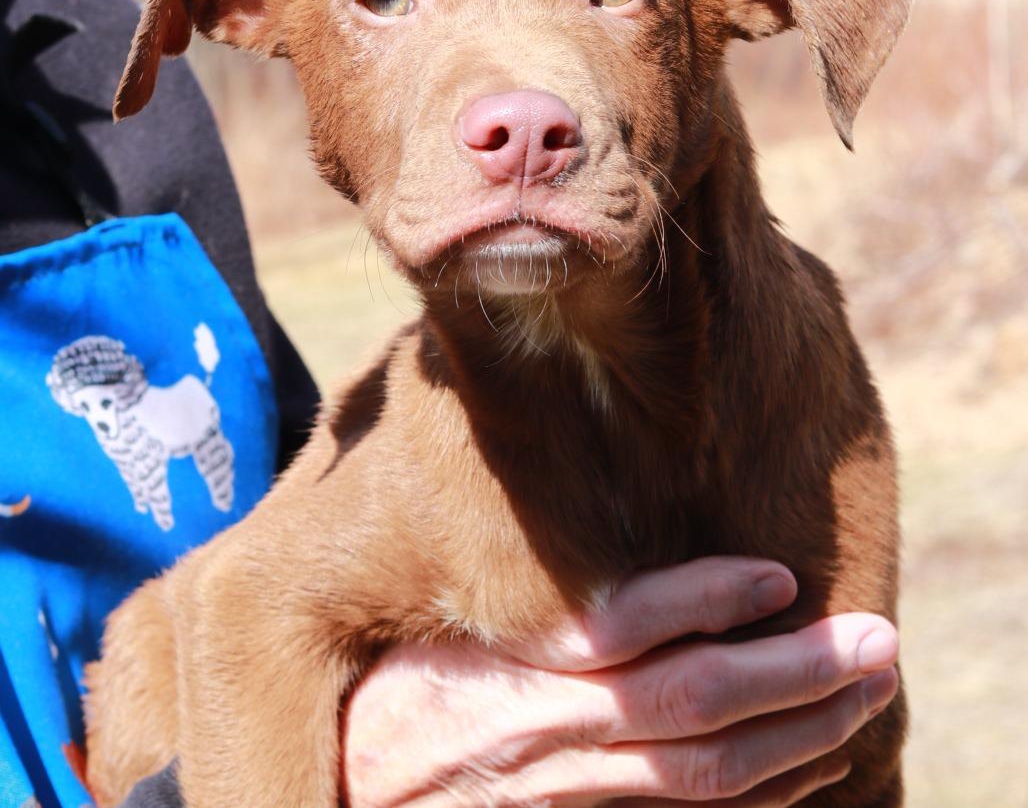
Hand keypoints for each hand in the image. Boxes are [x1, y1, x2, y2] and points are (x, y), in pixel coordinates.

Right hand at [342, 558, 898, 805]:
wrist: (333, 794)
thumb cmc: (376, 693)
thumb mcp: (421, 635)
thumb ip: (508, 605)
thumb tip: (611, 558)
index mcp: (490, 676)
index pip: (619, 639)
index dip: (705, 605)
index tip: (776, 575)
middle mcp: (529, 741)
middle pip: (686, 715)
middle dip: (792, 679)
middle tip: (876, 640)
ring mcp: (550, 798)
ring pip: (699, 780)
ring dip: (797, 741)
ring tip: (863, 691)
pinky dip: (755, 798)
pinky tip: (806, 765)